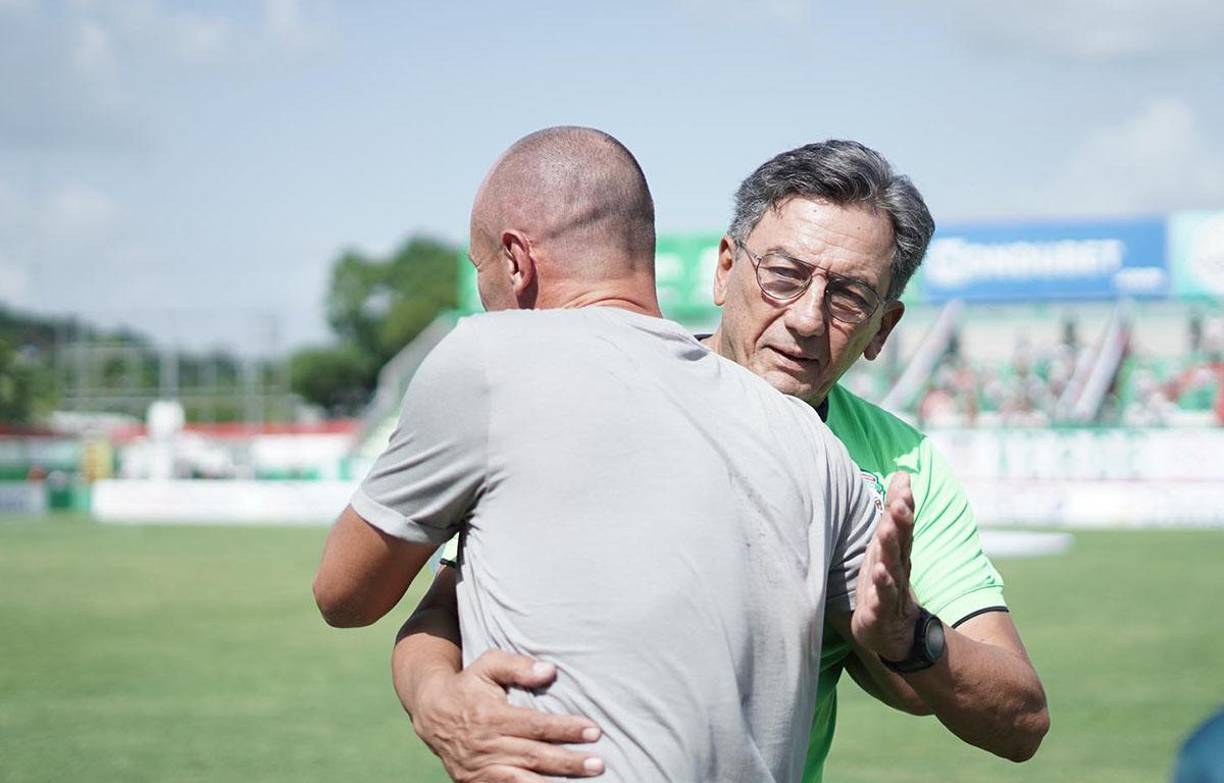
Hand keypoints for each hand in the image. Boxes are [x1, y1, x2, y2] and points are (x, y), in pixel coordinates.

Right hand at [410, 649, 604, 781]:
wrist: (431, 711)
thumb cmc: (468, 683)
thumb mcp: (488, 664)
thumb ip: (517, 666)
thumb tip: (549, 671)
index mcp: (492, 716)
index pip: (536, 726)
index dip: (566, 729)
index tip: (594, 731)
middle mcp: (487, 745)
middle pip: (534, 757)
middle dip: (569, 762)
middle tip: (599, 764)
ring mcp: (480, 768)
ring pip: (522, 782)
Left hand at [850, 472, 919, 661]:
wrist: (894, 634)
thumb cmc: (886, 581)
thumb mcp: (888, 545)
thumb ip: (895, 512)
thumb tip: (903, 473)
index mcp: (898, 552)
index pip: (903, 526)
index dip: (904, 505)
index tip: (904, 484)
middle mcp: (897, 569)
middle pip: (900, 543)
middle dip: (900, 522)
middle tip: (900, 502)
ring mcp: (891, 592)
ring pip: (892, 567)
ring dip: (889, 549)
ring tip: (886, 530)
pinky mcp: (880, 613)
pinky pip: (881, 599)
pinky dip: (880, 588)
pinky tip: (878, 575)